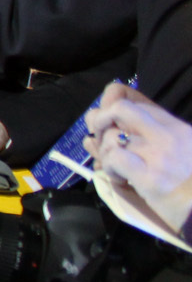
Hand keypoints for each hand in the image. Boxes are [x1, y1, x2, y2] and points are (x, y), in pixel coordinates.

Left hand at [85, 83, 191, 228]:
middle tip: (98, 135)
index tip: (108, 122)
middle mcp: (166, 135)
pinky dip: (109, 167)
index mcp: (177, 127)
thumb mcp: (183, 149)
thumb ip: (154, 135)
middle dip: (101, 118)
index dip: (114, 107)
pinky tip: (120, 178)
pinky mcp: (149, 177)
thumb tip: (116, 129)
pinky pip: (114, 158)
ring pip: (112, 136)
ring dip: (104, 151)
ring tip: (113, 166)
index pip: (137, 102)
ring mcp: (157, 155)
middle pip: (121, 108)